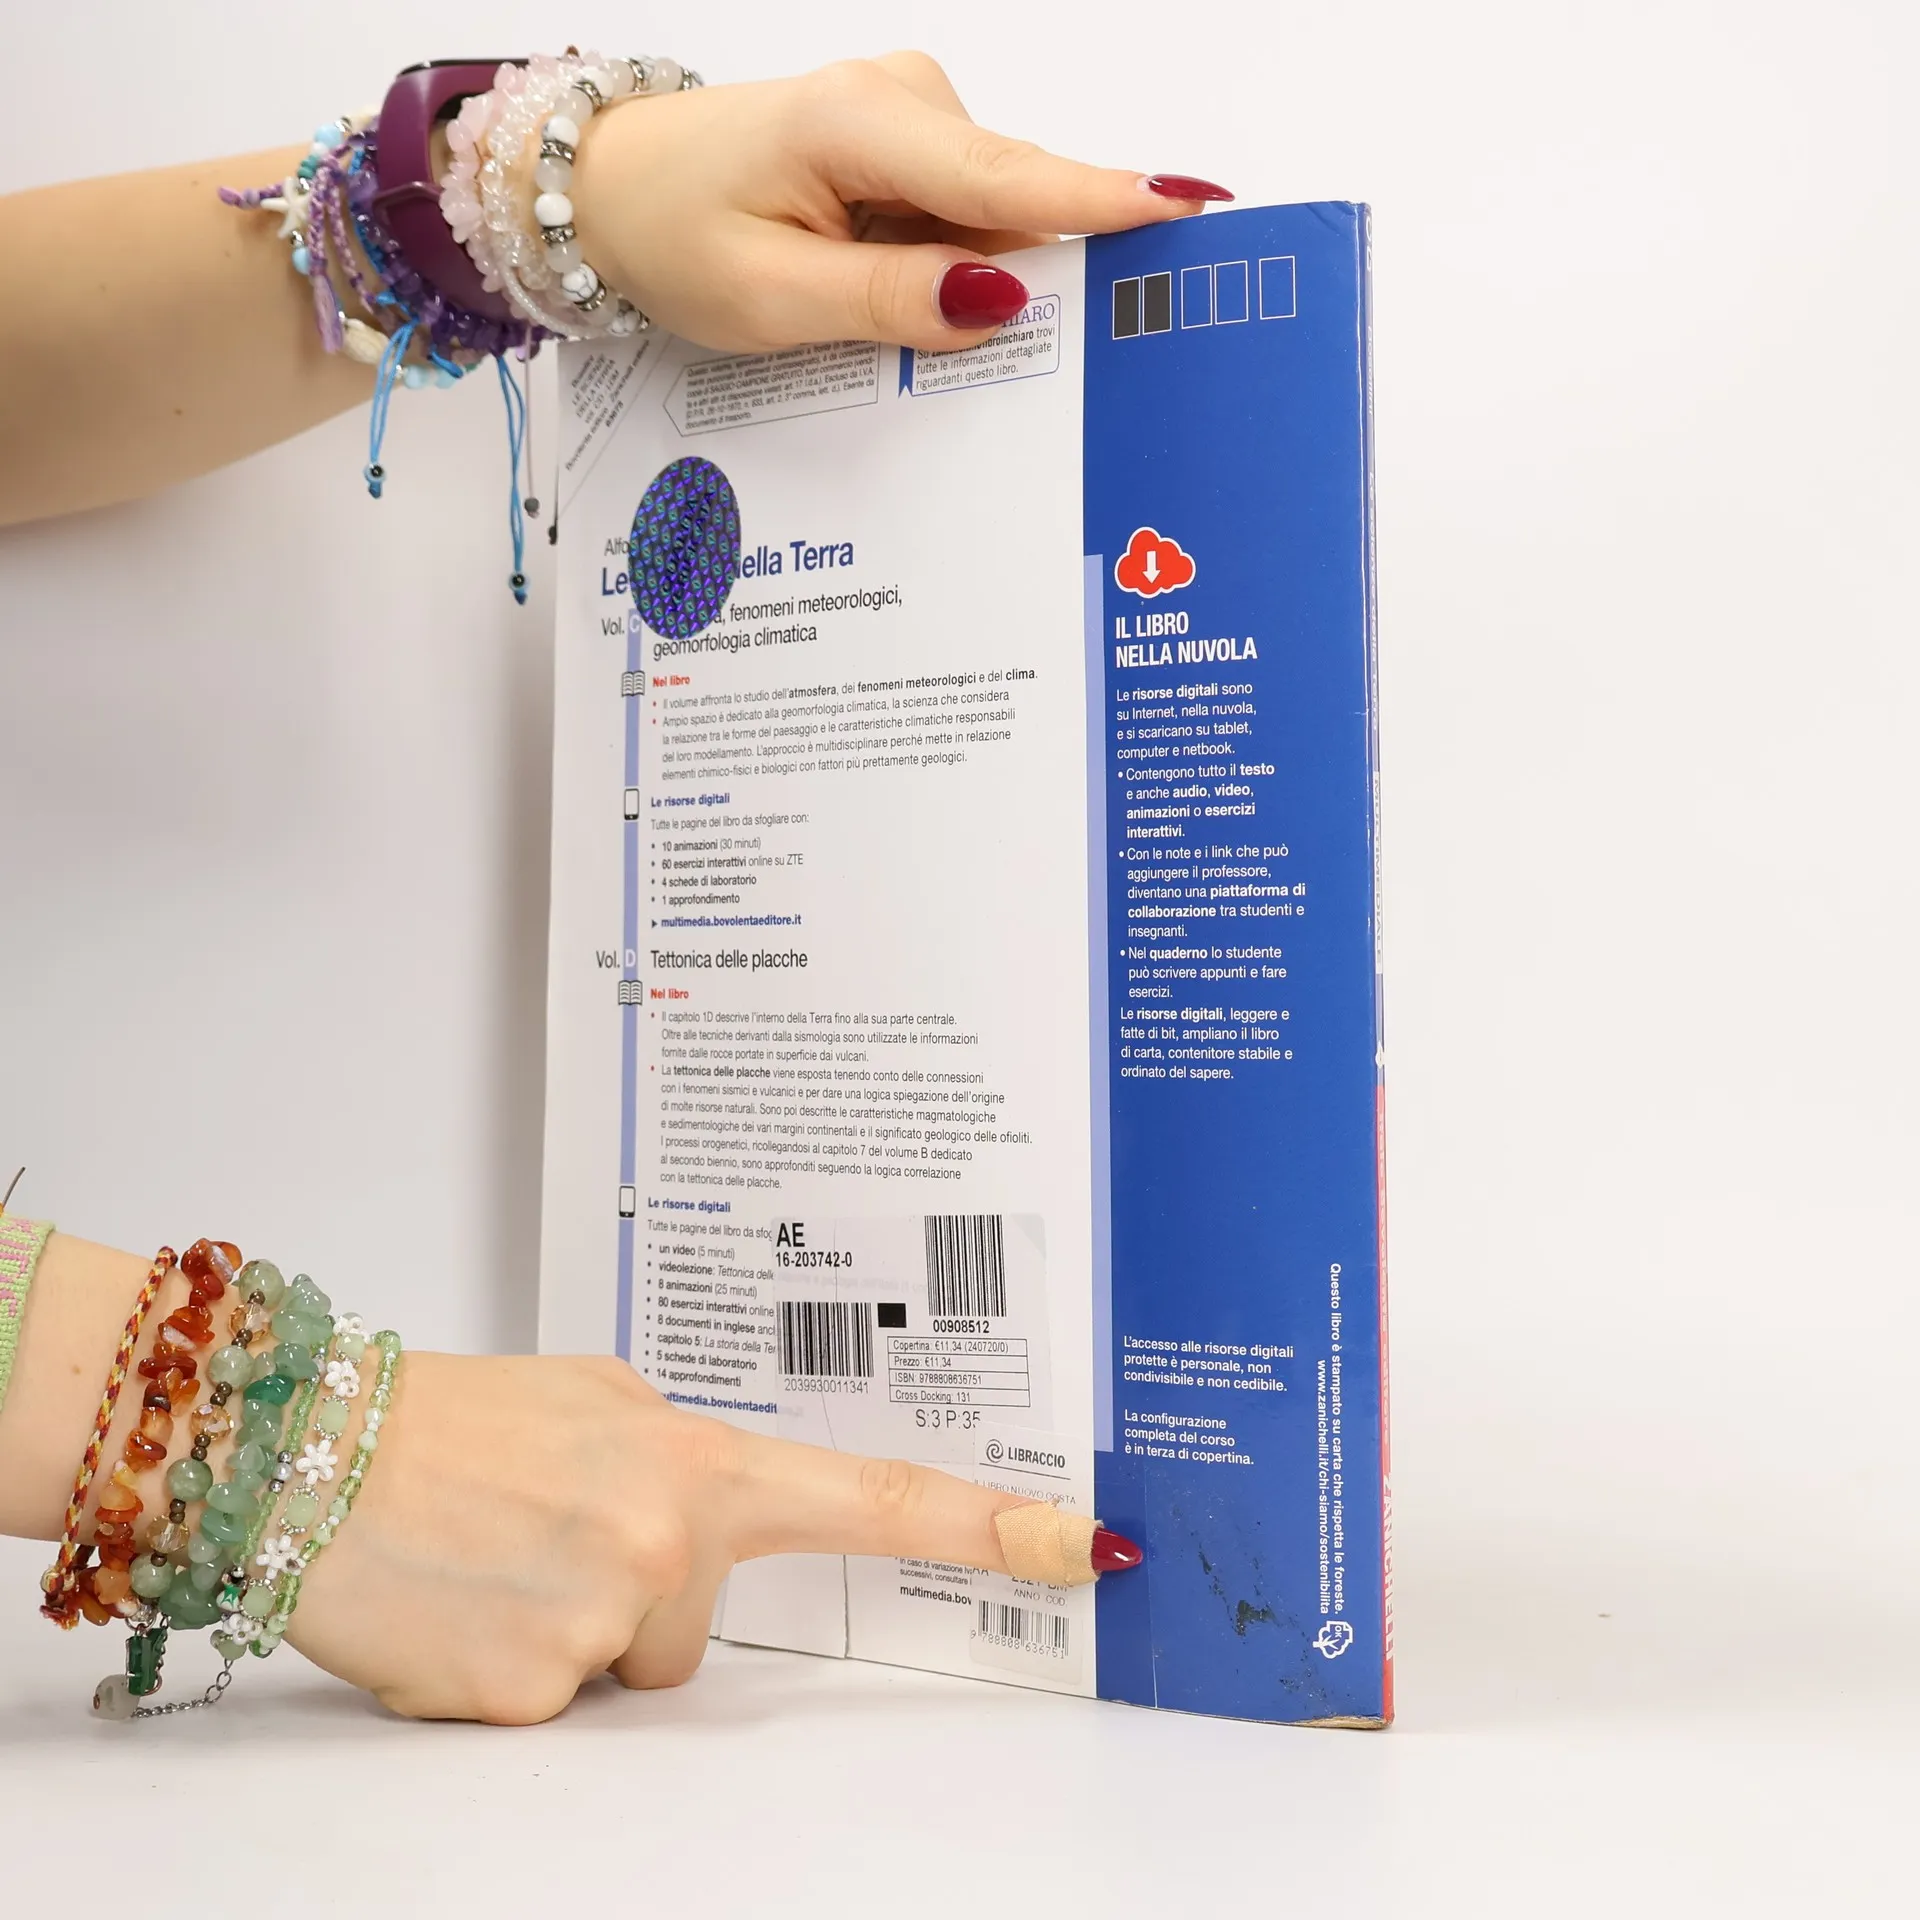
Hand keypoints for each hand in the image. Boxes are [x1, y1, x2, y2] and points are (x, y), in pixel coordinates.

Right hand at [287, 1352, 1052, 1722]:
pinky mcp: (530, 1703)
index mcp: (695, 1459)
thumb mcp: (593, 1398)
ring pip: (622, 1671)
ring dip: (568, 1632)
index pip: (868, 1500)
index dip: (984, 1524)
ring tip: (493, 1561)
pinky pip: (554, 1708)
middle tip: (543, 1531)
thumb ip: (675, 1451)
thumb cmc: (449, 1418)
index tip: (1077, 1545)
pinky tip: (460, 1605)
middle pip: (694, 1630)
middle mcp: (666, 1544)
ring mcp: (600, 1625)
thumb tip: (715, 1508)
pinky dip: (510, 1670)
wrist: (307, 1458)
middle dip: (636, 1596)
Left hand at [569, 51, 1230, 352]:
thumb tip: (996, 300)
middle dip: (1042, 273)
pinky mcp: (907, 143)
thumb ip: (886, 299)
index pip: (1004, 176)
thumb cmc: (675, 232)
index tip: (1191, 208)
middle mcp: (900, 99)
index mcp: (859, 124)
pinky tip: (914, 299)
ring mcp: (908, 115)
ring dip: (980, 279)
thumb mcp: (768, 295)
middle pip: (1014, 198)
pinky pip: (966, 213)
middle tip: (1075, 352)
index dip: (1100, 202)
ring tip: (910, 328)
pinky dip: (956, 263)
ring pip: (993, 213)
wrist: (615, 188)